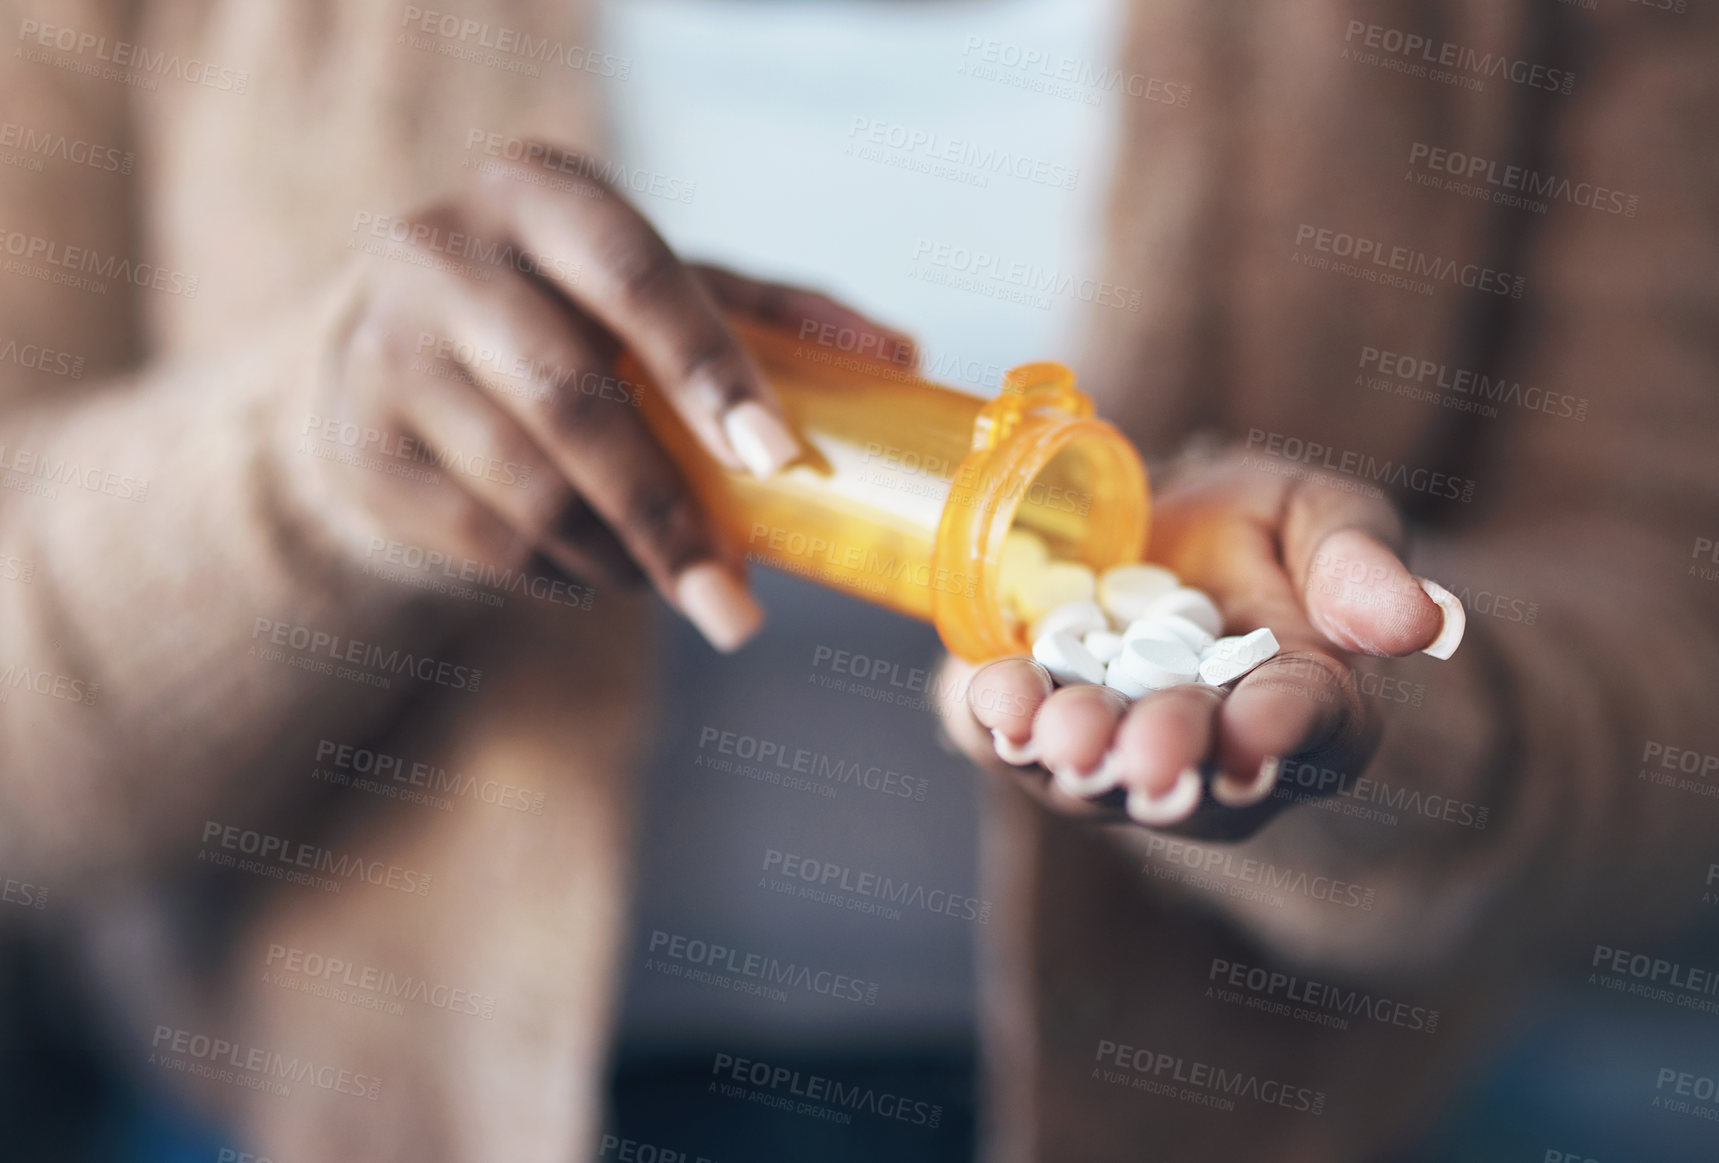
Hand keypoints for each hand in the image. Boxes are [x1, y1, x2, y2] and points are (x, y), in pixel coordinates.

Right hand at [285, 145, 908, 650]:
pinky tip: (596, 573)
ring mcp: (384, 351)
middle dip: (668, 517)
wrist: (398, 355)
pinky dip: (557, 575)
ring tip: (673, 583)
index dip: (709, 370)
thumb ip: (776, 316)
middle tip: (737, 609)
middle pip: (573, 402)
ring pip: (524, 488)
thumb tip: (901, 355)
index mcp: (540, 194)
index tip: (777, 459)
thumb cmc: (570, 316)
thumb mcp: (662, 289)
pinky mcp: (359, 444)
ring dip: (618, 559)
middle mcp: (442, 254)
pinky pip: (479, 539)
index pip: (636, 277)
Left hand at [942, 447, 1462, 838]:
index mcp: (1308, 706)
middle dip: (1163, 758)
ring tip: (1056, 730)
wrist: (1142, 524)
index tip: (1256, 729)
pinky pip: (1008, 742)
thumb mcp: (1316, 513)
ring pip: (1093, 776)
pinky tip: (991, 695)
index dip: (1281, 730)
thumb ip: (1358, 561)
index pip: (1307, 728)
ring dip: (1073, 754)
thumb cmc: (1248, 526)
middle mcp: (1208, 756)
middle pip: (1191, 774)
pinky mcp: (1028, 730)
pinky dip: (997, 722)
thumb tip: (1418, 621)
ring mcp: (1111, 754)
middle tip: (1143, 753)